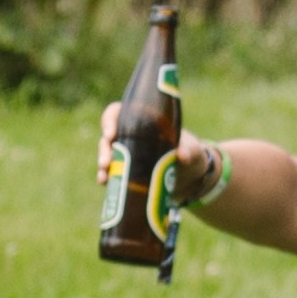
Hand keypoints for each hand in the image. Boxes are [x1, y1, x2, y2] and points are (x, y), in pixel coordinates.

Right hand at [96, 105, 212, 193]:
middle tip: (107, 162)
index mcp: (143, 122)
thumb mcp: (193, 151)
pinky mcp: (128, 171)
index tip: (111, 133)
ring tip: (104, 178)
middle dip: (104, 149)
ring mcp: (128, 154)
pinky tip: (104, 184)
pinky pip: (112, 173)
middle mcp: (132, 136)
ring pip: (108, 155)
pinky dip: (106, 178)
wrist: (192, 177)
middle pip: (108, 137)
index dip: (109, 120)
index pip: (119, 113)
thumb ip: (190, 151)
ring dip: (103, 165)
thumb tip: (182, 156)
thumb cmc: (191, 155)